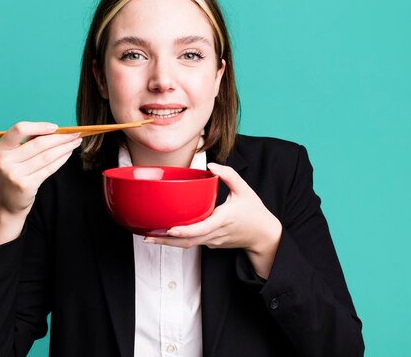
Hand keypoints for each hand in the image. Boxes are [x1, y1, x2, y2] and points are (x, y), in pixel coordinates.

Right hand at [0, 121, 81, 247]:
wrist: (7, 203)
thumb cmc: (15, 174)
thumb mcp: (13, 157)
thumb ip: (28, 142)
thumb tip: (56, 130)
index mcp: (1, 148)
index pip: (19, 129)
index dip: (39, 126)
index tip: (56, 127)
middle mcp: (5, 160)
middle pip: (39, 144)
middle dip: (60, 138)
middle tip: (75, 134)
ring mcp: (15, 174)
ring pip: (47, 156)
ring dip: (65, 148)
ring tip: (75, 142)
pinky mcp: (26, 185)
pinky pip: (48, 169)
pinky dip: (61, 160)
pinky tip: (68, 154)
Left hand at [145, 163, 281, 278]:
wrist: (264, 235)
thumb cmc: (254, 212)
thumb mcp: (245, 190)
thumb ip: (229, 175)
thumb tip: (211, 166)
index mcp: (222, 220)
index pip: (201, 228)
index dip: (185, 230)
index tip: (170, 229)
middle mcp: (215, 233)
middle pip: (188, 241)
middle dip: (166, 241)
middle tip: (147, 237)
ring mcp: (212, 240)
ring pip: (188, 244)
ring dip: (168, 243)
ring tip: (149, 238)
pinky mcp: (211, 243)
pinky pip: (193, 242)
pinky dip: (177, 240)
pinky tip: (163, 235)